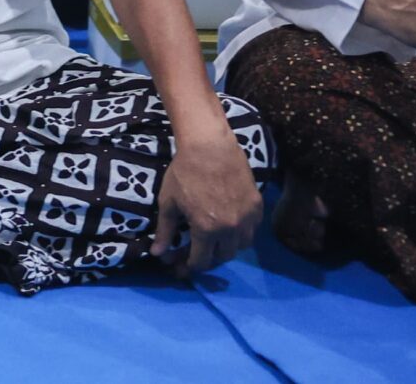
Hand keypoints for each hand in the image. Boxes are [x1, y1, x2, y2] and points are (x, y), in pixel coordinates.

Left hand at [153, 127, 262, 277]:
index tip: (179, 267)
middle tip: (193, 254)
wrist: (210, 147)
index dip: (188, 267)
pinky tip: (226, 227)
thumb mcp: (168, 203)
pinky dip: (239, 234)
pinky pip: (250, 231)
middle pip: (222, 258)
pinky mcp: (257, 208)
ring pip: (239, 247)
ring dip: (224, 249)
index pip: (201, 260)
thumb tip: (158, 253)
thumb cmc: (184, 173)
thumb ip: (165, 231)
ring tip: (210, 242)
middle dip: (206, 259)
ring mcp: (248, 219)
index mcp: (207, 229)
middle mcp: (231, 229)